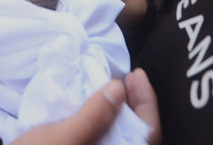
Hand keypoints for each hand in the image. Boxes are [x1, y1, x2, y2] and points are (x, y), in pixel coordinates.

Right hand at [13, 70, 161, 144]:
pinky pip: (108, 140)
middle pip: (139, 135)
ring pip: (124, 137)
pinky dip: (107, 121)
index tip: (136, 74)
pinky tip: (97, 107)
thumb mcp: (63, 138)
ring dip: (123, 111)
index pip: (149, 133)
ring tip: (115, 87)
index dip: (147, 101)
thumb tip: (119, 89)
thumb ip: (93, 116)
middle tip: (129, 77)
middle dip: (136, 103)